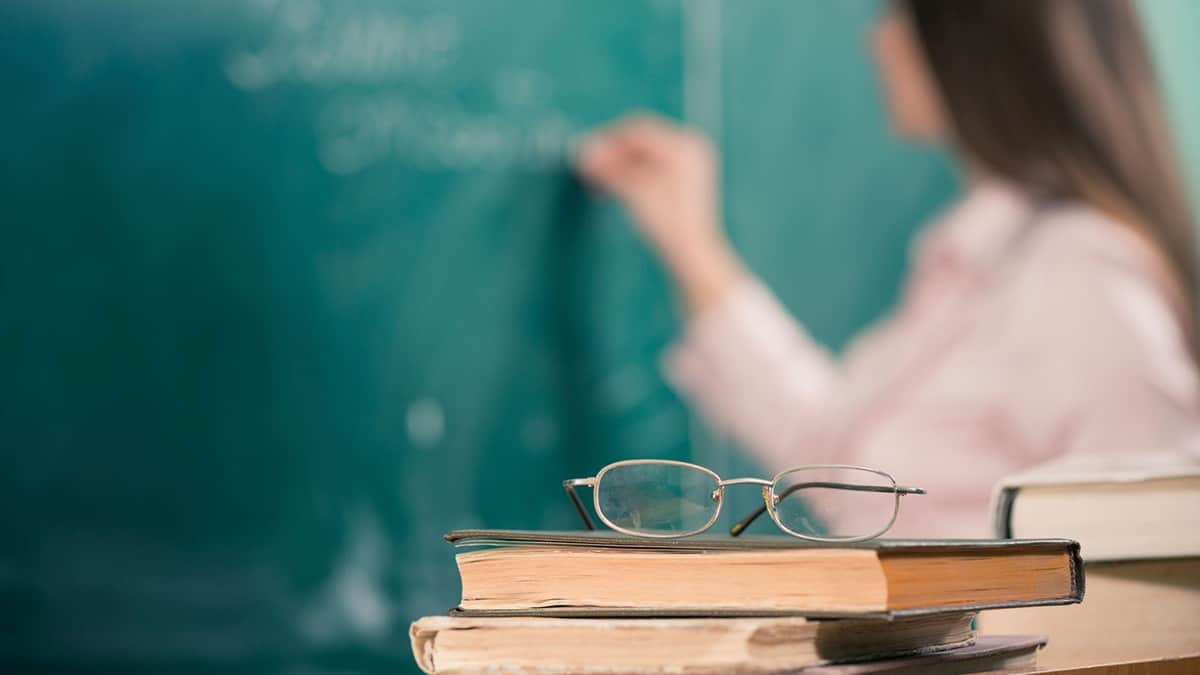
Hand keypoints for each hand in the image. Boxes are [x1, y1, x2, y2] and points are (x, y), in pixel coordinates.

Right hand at [576, 114, 745, 311]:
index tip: (585, 154)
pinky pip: (653, 166)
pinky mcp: (685, 179)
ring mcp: (689, 163)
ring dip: (618, 165)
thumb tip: (583, 152)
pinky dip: (632, 174)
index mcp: (684, 145)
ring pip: (644, 155)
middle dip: (612, 154)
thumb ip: (608, 168)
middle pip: (640, 141)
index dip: (607, 141)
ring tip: (597, 181)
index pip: (637, 130)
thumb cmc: (668, 224)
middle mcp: (690, 148)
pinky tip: (614, 186)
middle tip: (587, 168)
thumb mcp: (634, 192)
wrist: (692, 253)